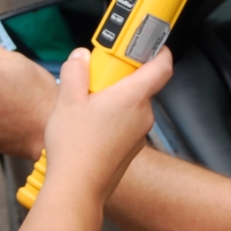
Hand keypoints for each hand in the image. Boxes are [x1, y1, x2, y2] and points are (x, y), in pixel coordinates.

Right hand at [42, 46, 172, 203]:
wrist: (77, 189)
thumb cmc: (76, 148)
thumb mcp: (67, 99)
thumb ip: (76, 71)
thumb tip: (81, 57)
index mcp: (133, 97)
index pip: (162, 64)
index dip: (157, 49)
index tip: (143, 40)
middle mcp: (143, 114)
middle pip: (140, 83)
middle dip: (118, 75)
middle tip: (94, 76)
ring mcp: (139, 133)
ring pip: (131, 104)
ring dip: (112, 98)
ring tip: (84, 105)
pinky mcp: (130, 148)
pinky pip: (125, 122)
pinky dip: (111, 117)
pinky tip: (88, 126)